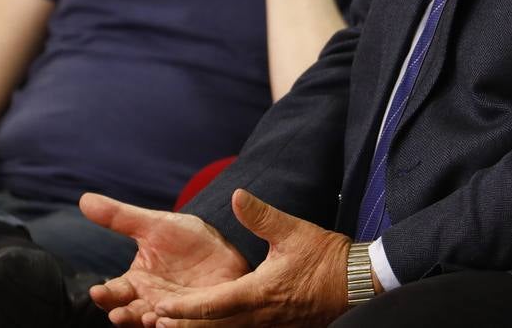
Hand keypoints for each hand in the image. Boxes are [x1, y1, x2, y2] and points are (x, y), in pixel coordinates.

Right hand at [80, 193, 248, 326]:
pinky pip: (186, 325)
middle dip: (123, 316)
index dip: (105, 295)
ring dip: (149, 323)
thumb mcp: (154, 225)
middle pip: (130, 314)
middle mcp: (151, 301)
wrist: (227, 244)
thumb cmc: (186, 238)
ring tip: (147, 318)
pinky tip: (171, 320)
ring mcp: (174, 312)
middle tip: (117, 314)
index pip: (114, 293)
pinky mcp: (199, 316)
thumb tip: (84, 198)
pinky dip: (177, 325)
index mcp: (136, 282)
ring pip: (156, 323)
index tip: (97, 292)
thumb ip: (120, 217)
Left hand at [146, 189, 351, 327]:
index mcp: (258, 293)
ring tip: (173, 325)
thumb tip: (236, 196)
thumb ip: (261, 216)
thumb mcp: (292, 231)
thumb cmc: (326, 257)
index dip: (184, 309)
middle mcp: (260, 316)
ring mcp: (270, 325)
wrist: (358, 282)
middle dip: (183, 326)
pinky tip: (213, 323)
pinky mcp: (278, 326)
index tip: (160, 307)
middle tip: (153, 321)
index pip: (212, 306)